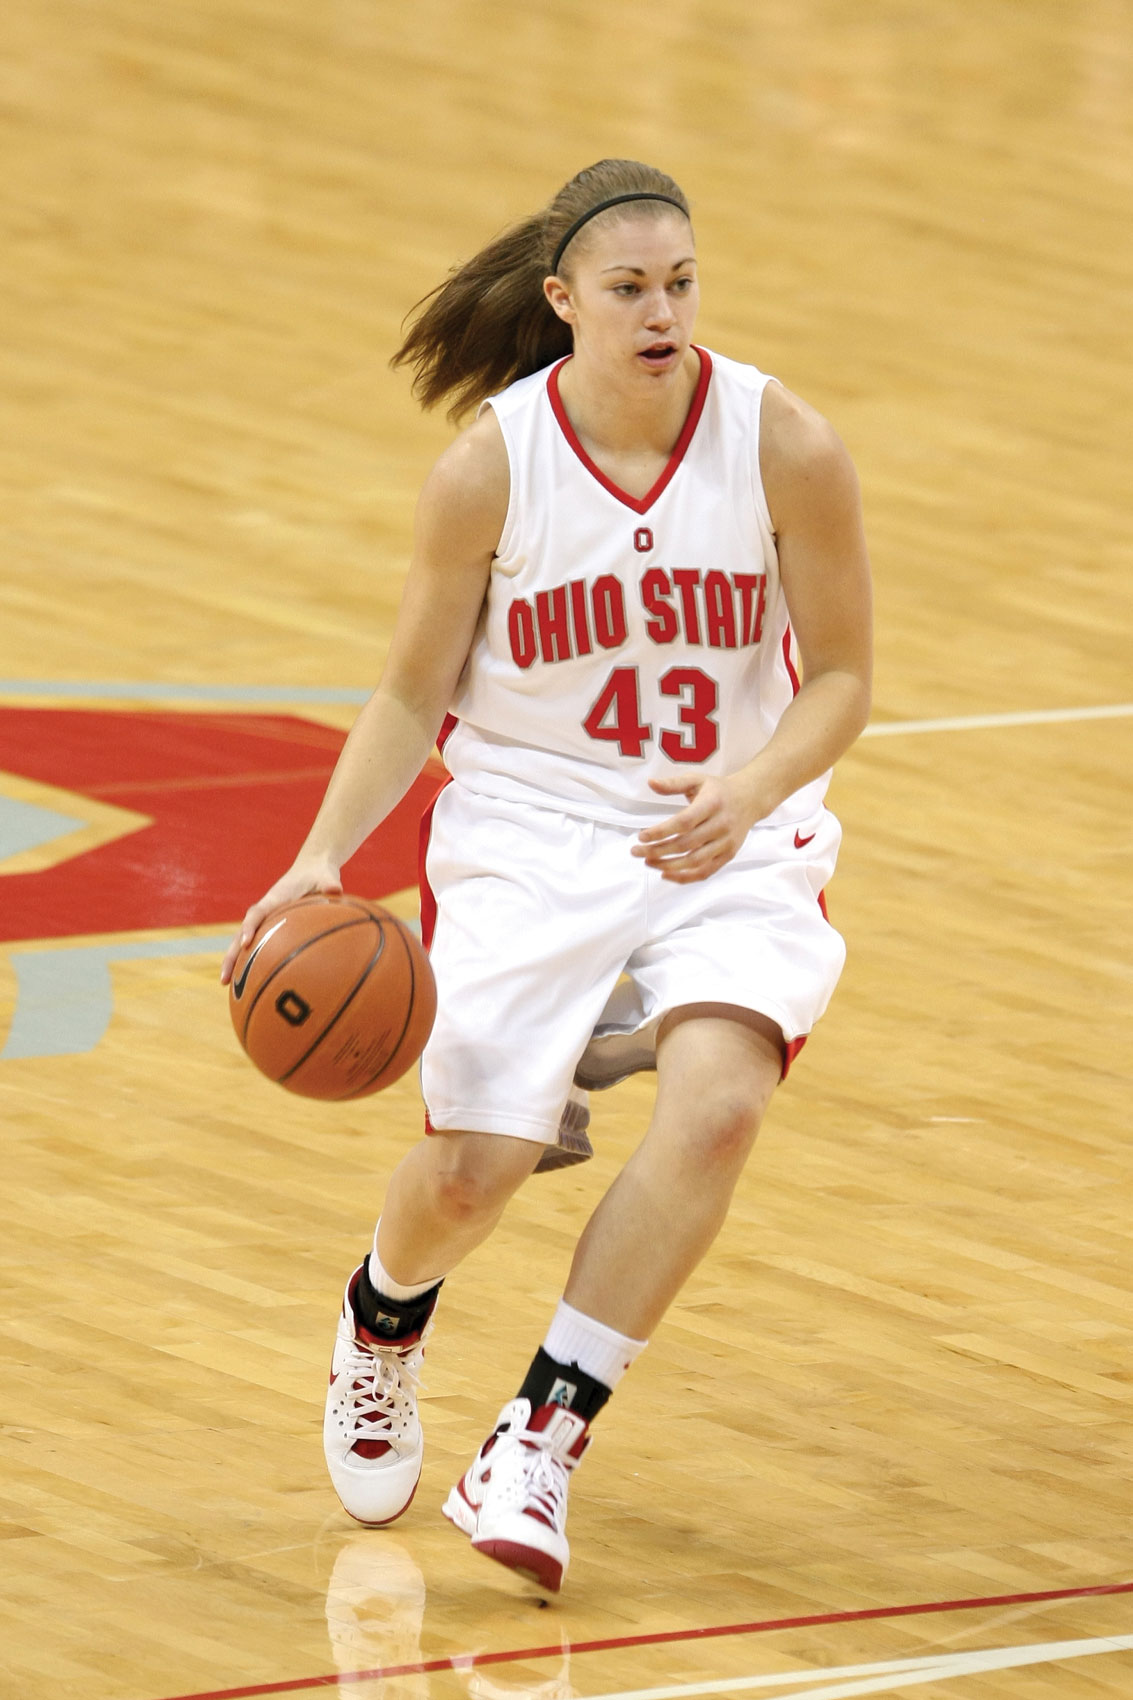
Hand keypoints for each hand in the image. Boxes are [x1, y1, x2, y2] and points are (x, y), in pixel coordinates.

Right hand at [219, 858, 342, 984]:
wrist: (312, 868)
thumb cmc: (318, 873)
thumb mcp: (325, 876)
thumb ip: (329, 883)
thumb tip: (335, 890)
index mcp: (274, 898)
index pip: (256, 914)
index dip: (249, 927)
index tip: (245, 943)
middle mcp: (264, 911)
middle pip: (240, 934)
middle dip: (231, 955)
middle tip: (223, 978)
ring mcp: (265, 921)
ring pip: (243, 942)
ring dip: (234, 962)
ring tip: (225, 985)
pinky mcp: (271, 927)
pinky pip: (258, 945)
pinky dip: (252, 961)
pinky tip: (253, 982)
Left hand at [631, 774, 756, 882]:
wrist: (750, 799)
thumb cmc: (719, 790)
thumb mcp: (697, 780)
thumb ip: (673, 783)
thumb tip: (650, 783)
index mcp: (712, 804)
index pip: (684, 822)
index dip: (661, 832)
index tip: (641, 837)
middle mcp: (721, 825)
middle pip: (686, 844)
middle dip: (658, 851)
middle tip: (637, 852)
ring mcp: (726, 843)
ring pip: (695, 862)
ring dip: (668, 865)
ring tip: (648, 862)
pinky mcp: (728, 855)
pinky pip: (706, 872)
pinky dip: (685, 877)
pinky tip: (666, 874)